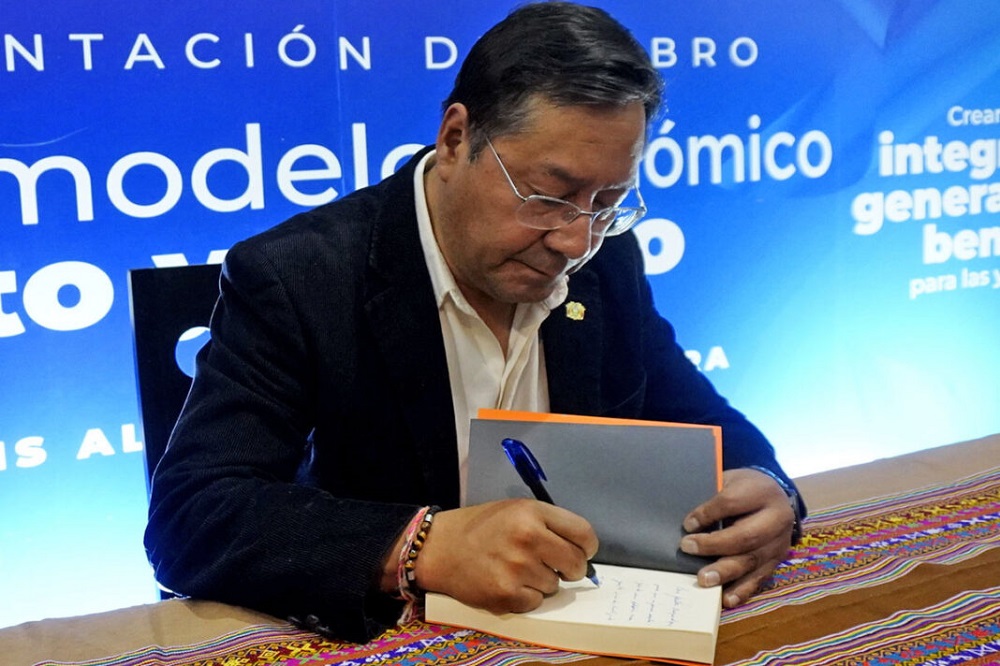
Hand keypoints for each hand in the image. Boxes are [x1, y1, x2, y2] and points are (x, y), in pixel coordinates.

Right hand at [392, 499, 598, 612]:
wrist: (439, 548)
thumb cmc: (480, 527)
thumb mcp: (516, 510)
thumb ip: (549, 523)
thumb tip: (581, 549)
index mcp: (533, 513)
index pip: (584, 534)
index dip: (587, 546)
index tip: (581, 551)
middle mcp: (528, 538)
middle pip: (576, 563)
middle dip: (571, 568)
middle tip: (554, 565)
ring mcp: (517, 568)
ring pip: (556, 586)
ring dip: (543, 582)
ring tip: (518, 570)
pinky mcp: (506, 594)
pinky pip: (536, 602)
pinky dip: (527, 597)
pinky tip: (508, 583)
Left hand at [679, 468, 795, 607]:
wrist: (776, 497)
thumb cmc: (744, 488)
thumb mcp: (730, 481)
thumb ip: (712, 496)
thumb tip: (686, 521)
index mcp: (762, 492)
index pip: (732, 503)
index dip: (708, 513)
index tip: (687, 524)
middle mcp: (776, 519)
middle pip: (745, 535)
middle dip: (714, 545)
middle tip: (687, 548)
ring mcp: (778, 543)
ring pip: (752, 561)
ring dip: (725, 572)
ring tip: (703, 579)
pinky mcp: (776, 562)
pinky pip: (759, 578)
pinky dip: (741, 591)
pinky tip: (725, 599)